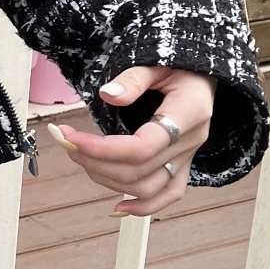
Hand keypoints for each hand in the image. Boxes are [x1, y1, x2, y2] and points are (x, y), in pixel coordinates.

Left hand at [46, 64, 216, 217]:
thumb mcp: (156, 61)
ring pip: (147, 187)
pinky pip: (169, 195)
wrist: (202, 75)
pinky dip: (144, 206)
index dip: (103, 149)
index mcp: (189, 112)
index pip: (144, 146)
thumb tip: (108, 95)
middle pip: (139, 170)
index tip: (71, 137)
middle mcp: (192, 140)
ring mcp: (189, 157)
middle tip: (67, 141)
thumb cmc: (179, 64)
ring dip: (107, 178)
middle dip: (94, 160)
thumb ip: (133, 79)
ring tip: (80, 156)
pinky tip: (118, 207)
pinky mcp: (183, 165)